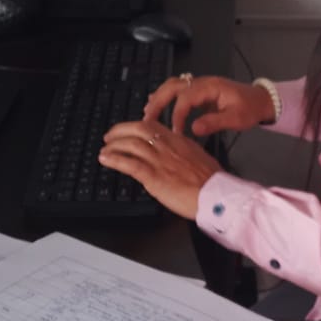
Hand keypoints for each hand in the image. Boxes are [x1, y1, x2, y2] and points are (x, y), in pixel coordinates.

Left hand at [98, 121, 221, 218]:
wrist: (216, 194)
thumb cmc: (212, 181)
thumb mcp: (199, 157)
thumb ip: (184, 152)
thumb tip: (177, 154)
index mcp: (179, 141)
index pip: (153, 125)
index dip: (136, 125)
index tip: (128, 130)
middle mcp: (167, 146)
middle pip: (138, 129)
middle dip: (120, 130)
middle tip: (110, 136)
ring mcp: (159, 160)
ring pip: (130, 144)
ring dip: (113, 145)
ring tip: (104, 149)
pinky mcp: (154, 176)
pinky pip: (129, 163)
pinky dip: (114, 159)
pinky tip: (106, 159)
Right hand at [142, 75, 275, 136]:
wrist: (261, 100)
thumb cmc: (250, 109)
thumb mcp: (236, 119)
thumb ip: (215, 123)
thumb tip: (193, 129)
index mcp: (210, 87)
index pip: (185, 98)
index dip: (177, 115)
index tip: (175, 132)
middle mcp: (202, 82)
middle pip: (173, 86)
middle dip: (158, 102)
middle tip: (147, 120)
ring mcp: (200, 85)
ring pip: (173, 86)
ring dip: (159, 98)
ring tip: (147, 114)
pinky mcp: (199, 92)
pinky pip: (178, 91)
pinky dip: (165, 97)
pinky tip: (155, 106)